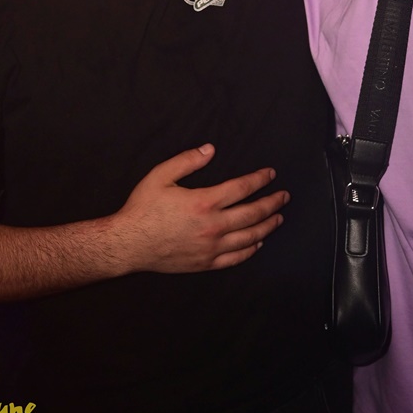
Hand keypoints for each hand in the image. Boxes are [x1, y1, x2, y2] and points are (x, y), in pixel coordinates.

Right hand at [115, 144, 287, 272]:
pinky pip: (236, 258)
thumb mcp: (160, 176)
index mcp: (204, 202)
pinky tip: (258, 243)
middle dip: (272, 203)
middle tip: (284, 196)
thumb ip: (187, 160)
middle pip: (253, 213)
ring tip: (278, 218)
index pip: (242, 188)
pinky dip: (251, 250)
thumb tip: (210, 150)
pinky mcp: (206, 263)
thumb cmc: (143, 208)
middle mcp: (213, 226)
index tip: (270, 174)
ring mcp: (211, 247)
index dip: (259, 179)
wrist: (129, 243)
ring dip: (267, 226)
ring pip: (249, 237)